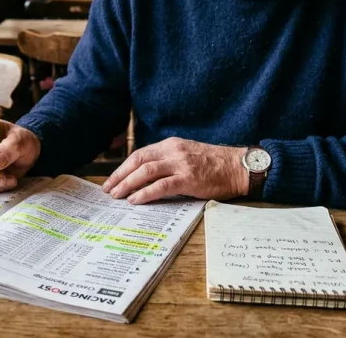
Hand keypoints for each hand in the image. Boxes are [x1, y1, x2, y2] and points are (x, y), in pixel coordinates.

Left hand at [101, 138, 248, 203]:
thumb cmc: (214, 164)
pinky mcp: (189, 179)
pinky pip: (161, 186)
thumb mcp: (187, 155)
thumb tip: (145, 177)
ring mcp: (181, 164)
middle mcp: (173, 151)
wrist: (238, 167)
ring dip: (128, 184)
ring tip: (117, 195)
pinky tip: (135, 200)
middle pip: (138, 160)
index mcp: (171, 145)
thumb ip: (168, 161)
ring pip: (146, 171)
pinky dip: (145, 193)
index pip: (140, 154)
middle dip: (120, 175)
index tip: (113, 179)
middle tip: (108, 189)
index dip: (124, 167)